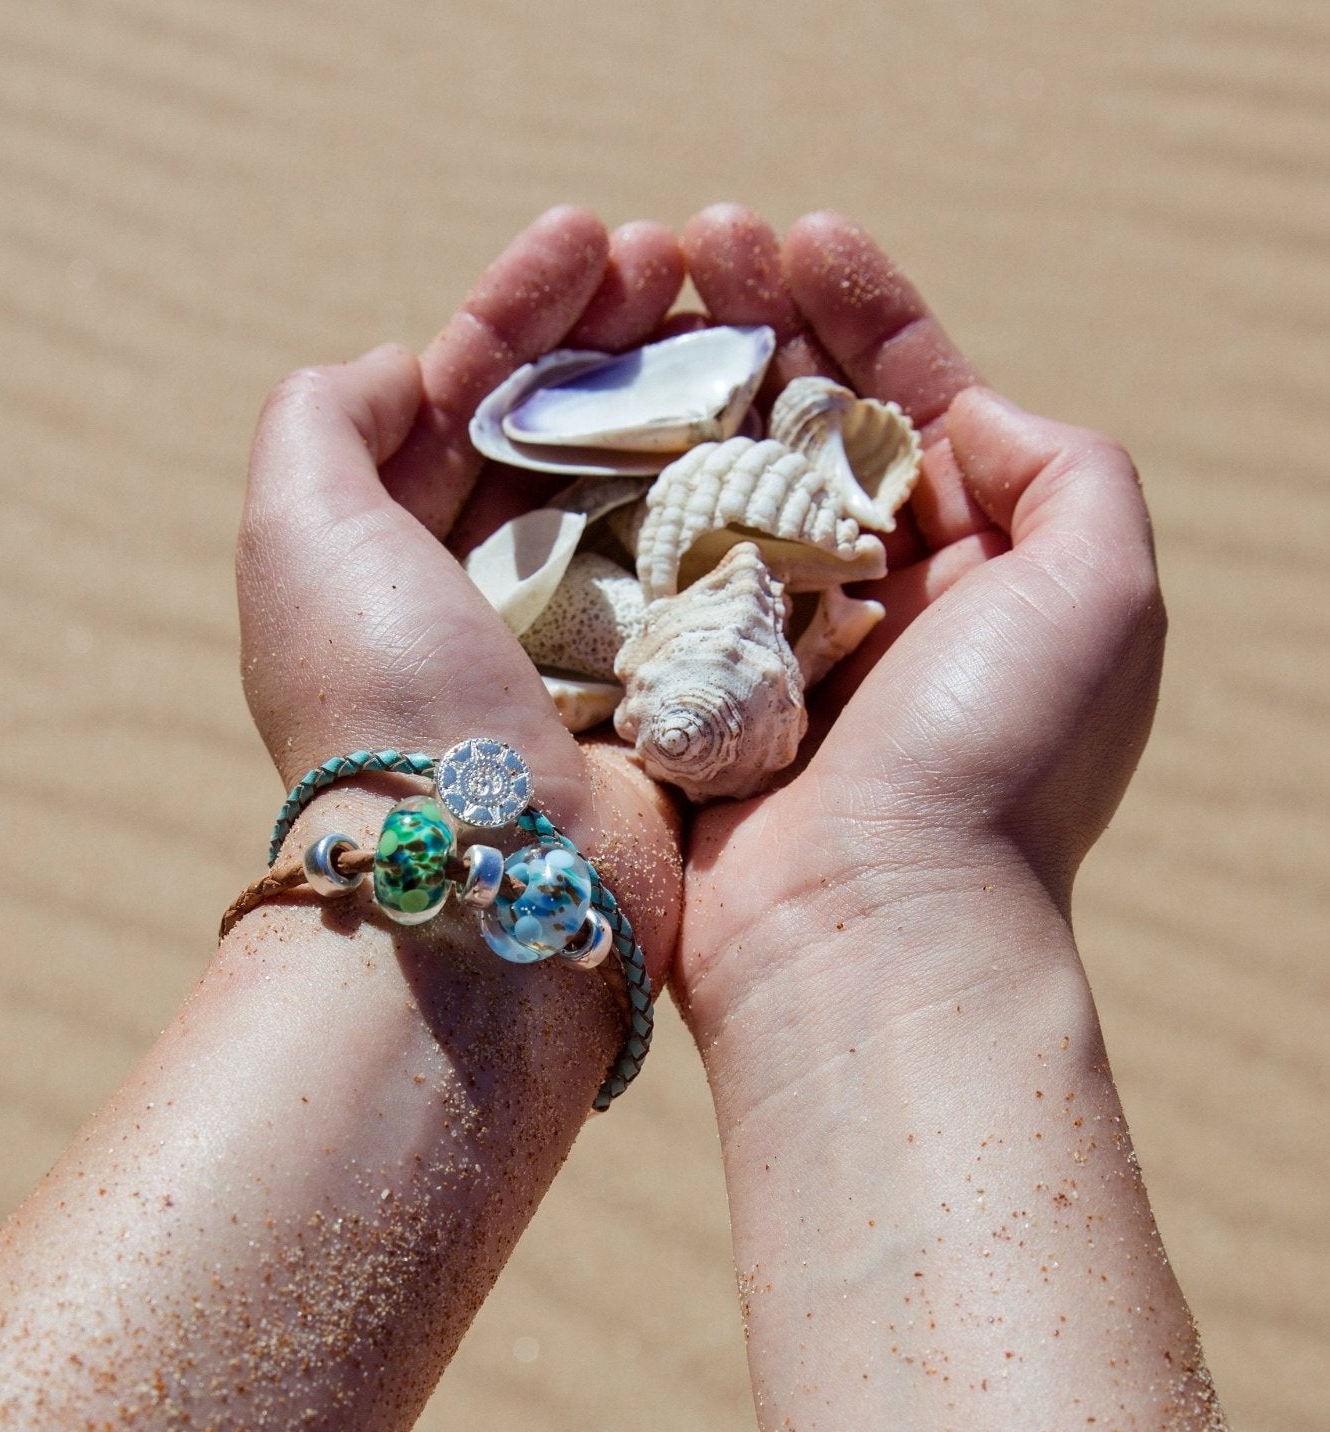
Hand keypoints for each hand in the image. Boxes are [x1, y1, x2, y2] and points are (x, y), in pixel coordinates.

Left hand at [235, 206, 685, 964]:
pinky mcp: (669, 683)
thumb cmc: (386, 692)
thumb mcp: (301, 531)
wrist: (489, 872)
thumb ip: (323, 422)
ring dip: (687, 391)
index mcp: (399, 551)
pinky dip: (742, 490)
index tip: (587, 235)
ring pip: (646, 483)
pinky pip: (711, 562)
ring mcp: (588, 638)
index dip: (521, 307)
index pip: (464, 395)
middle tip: (684, 254)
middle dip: (616, 334)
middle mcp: (491, 591)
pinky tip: (782, 419)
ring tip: (741, 307)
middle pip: (564, 429)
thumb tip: (398, 367)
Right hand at [672, 206, 1165, 1038]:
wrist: (867, 937)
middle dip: (756, 322)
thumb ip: (1067, 470)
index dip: (865, 310)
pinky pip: (651, 568)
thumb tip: (966, 407)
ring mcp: (770, 639)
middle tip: (694, 245)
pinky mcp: (688, 685)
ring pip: (719, 480)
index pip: (914, 401)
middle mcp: (872, 595)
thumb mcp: (1100, 593)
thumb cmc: (992, 764)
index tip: (801, 237)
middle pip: (806, 424)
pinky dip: (624, 495)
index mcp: (972, 566)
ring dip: (681, 386)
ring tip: (630, 299)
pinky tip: (587, 420)